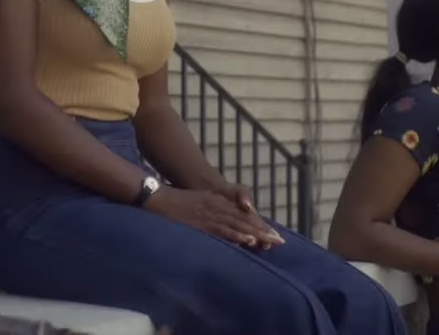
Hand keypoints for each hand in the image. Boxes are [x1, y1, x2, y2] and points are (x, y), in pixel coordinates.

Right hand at [145, 185, 277, 247]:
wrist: (157, 196)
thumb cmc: (175, 201)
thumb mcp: (197, 202)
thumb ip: (210, 211)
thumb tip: (220, 227)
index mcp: (217, 202)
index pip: (242, 216)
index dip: (258, 225)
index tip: (273, 235)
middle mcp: (218, 206)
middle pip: (245, 220)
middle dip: (263, 231)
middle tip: (280, 241)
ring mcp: (211, 213)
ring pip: (238, 225)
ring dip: (255, 234)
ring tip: (270, 242)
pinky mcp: (203, 221)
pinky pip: (223, 230)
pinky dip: (237, 235)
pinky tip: (248, 241)